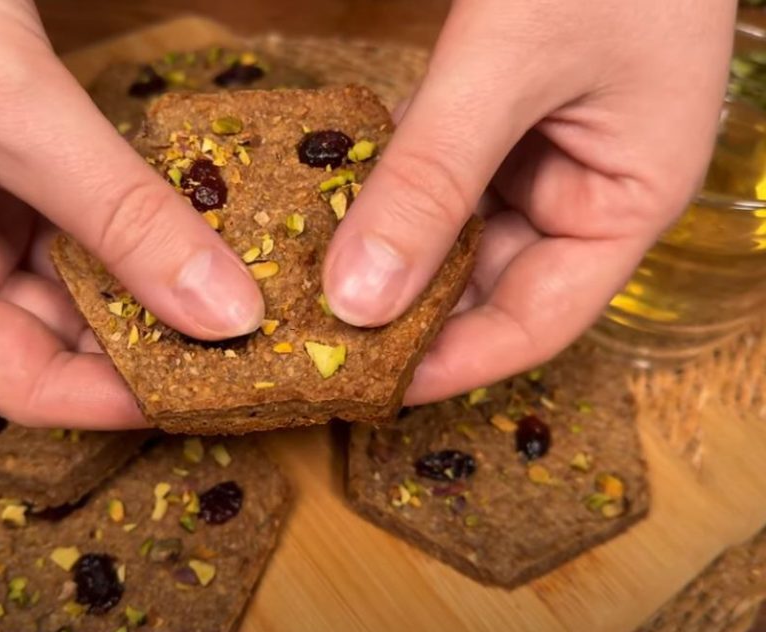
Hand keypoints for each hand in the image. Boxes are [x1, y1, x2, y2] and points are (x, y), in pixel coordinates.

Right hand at [0, 0, 263, 427]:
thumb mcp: (17, 118)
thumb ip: (124, 216)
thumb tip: (225, 311)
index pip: (19, 382)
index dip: (115, 400)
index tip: (210, 398)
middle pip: (56, 336)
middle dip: (147, 342)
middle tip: (249, 351)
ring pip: (79, 280)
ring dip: (152, 284)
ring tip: (241, 300)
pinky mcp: (7, 171)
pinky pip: (84, 222)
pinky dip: (137, 229)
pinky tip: (201, 237)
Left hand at [322, 0, 734, 402]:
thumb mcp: (509, 63)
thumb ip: (433, 177)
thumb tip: (358, 297)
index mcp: (629, 198)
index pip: (541, 319)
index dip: (460, 364)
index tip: (374, 389)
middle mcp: (582, 187)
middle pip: (489, 285)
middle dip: (410, 316)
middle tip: (318, 347)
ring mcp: (536, 151)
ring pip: (455, 235)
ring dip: (390, 260)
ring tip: (307, 295)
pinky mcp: (492, 116)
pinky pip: (437, 179)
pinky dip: (387, 199)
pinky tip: (328, 218)